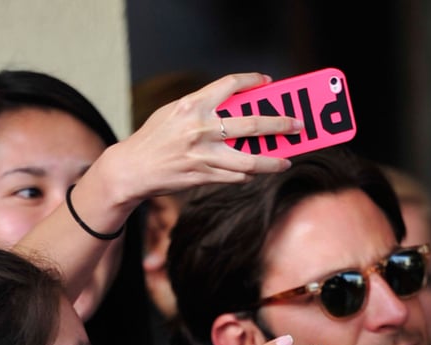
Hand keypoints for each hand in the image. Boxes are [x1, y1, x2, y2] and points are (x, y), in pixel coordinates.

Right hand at [92, 72, 301, 205]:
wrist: (134, 168)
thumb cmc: (155, 138)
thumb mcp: (175, 113)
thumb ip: (203, 109)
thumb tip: (237, 109)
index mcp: (193, 105)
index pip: (230, 85)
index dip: (252, 81)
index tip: (267, 82)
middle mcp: (201, 129)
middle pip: (252, 124)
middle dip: (280, 124)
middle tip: (296, 125)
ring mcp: (205, 155)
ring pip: (251, 160)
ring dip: (273, 161)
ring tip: (286, 160)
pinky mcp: (205, 176)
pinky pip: (237, 176)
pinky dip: (249, 174)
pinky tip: (256, 171)